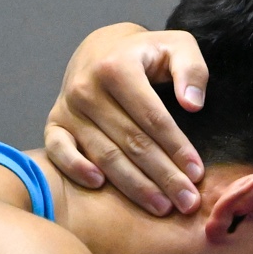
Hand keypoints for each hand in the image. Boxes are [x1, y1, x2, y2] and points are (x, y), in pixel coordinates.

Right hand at [42, 24, 209, 214]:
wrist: (101, 49)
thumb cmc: (145, 54)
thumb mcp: (175, 46)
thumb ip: (190, 69)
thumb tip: (192, 104)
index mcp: (118, 68)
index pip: (153, 118)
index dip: (176, 148)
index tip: (197, 173)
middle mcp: (87, 88)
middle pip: (131, 142)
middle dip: (163, 176)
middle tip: (187, 202)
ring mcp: (68, 108)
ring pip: (104, 155)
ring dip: (134, 185)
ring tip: (162, 207)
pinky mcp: (54, 123)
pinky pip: (59, 151)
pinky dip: (76, 169)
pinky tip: (99, 185)